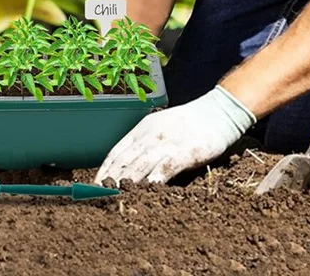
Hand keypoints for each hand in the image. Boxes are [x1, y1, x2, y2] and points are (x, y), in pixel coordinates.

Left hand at [95, 86, 255, 184]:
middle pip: (124, 161)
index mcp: (141, 130)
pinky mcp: (186, 151)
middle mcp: (150, 135)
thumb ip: (142, 146)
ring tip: (115, 197)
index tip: (93, 187)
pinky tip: (147, 191)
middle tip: (98, 197)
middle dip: (110, 180)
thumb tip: (125, 169)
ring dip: (127, 181)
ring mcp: (167, 143)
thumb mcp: (157, 129)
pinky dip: (155, 179)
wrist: (215, 113)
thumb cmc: (185, 124)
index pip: (116, 152)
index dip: (104, 171)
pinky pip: (167, 166)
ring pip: (141, 164)